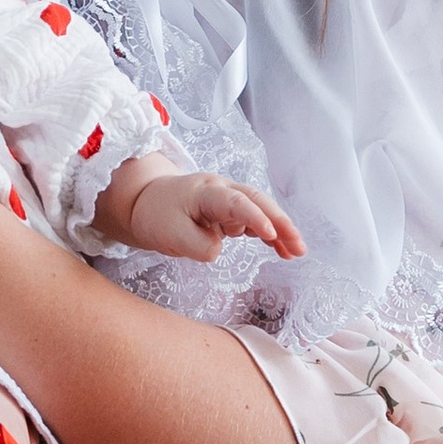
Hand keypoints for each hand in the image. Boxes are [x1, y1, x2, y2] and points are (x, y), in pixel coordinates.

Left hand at [116, 167, 306, 263]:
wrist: (144, 201)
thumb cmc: (156, 215)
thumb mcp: (169, 235)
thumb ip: (198, 245)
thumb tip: (220, 249)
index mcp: (205, 192)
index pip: (235, 202)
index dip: (254, 217)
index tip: (270, 234)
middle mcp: (221, 190)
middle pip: (257, 202)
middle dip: (280, 222)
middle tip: (298, 245)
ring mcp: (227, 199)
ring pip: (260, 211)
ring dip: (280, 230)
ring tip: (296, 253)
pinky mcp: (229, 212)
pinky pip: (254, 221)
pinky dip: (269, 234)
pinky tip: (282, 250)